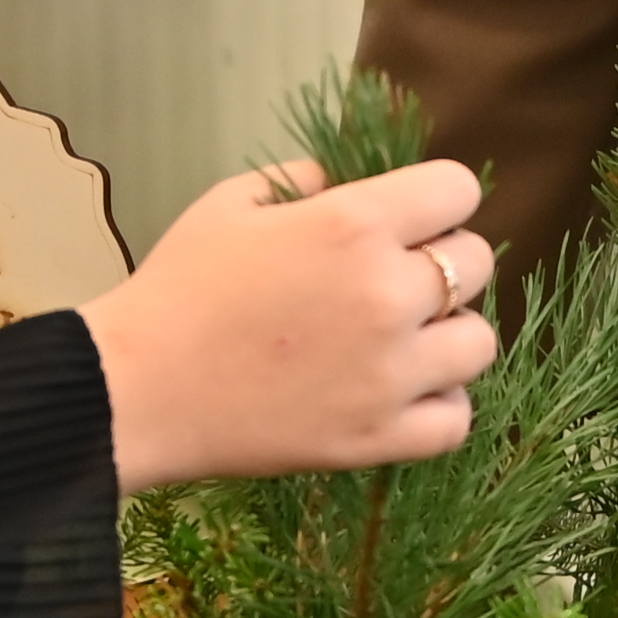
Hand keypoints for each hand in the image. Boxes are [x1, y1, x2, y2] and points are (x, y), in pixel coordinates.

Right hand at [78, 157, 494, 489]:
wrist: (136, 389)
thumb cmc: (178, 288)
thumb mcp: (232, 202)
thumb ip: (302, 179)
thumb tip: (346, 184)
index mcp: (354, 224)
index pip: (458, 188)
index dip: (436, 199)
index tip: (410, 217)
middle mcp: (387, 294)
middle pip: (477, 262)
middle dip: (442, 260)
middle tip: (395, 279)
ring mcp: (390, 374)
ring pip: (480, 342)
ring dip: (449, 335)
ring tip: (404, 340)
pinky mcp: (377, 438)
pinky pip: (456, 419)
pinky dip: (439, 405)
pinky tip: (402, 391)